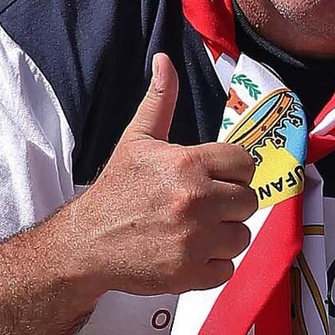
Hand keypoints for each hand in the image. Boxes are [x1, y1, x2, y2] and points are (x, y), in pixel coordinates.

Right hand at [57, 56, 258, 298]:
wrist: (86, 243)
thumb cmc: (116, 191)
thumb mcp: (137, 140)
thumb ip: (160, 101)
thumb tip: (164, 60)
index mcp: (187, 165)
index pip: (245, 164)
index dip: (232, 171)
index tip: (214, 178)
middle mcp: (195, 202)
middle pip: (248, 201)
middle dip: (229, 203)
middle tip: (201, 206)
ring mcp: (194, 241)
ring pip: (241, 236)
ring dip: (223, 235)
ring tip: (193, 229)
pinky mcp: (191, 274)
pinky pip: (227, 268)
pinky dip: (212, 265)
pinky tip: (188, 252)